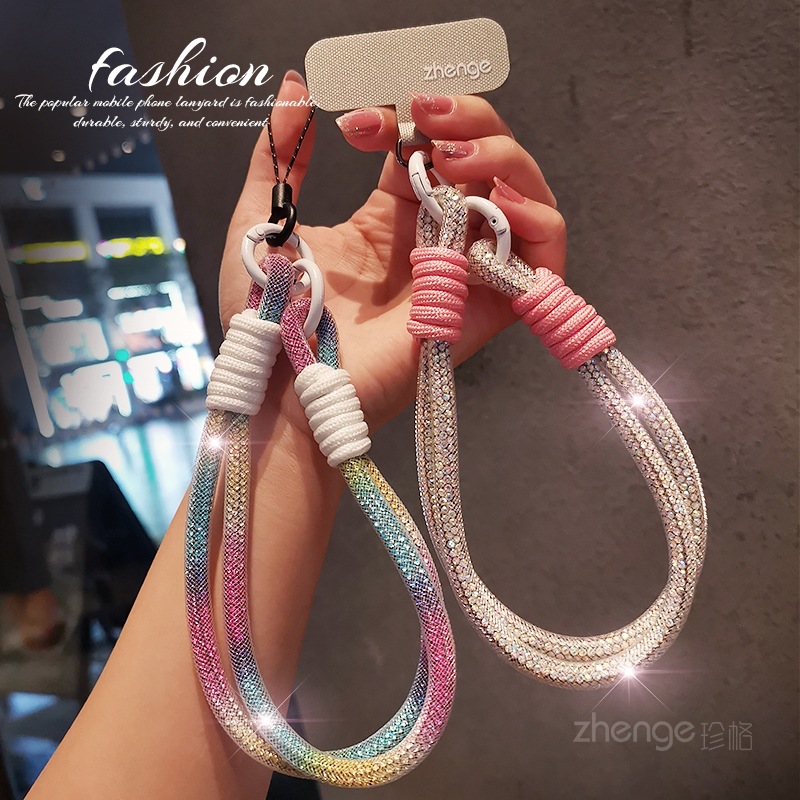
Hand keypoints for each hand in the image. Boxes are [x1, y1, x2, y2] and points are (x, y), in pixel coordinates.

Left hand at [220, 71, 565, 432]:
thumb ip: (280, 153)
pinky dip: (537, 218)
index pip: (429, 146)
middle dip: (466, 118)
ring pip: (522, 194)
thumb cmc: (270, 314)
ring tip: (451, 154)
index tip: (353, 121)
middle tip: (421, 111)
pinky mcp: (488, 307)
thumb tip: (296, 84)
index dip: (403, 116)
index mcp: (390, 217)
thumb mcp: (264, 217)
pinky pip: (543, 256)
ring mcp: (464, 269)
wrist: (285, 384)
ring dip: (502, 156)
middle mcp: (436, 237)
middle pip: (486, 158)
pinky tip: (496, 200)